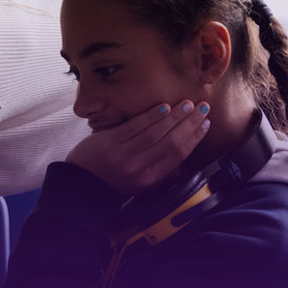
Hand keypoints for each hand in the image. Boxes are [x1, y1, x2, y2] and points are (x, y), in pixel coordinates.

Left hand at [67, 101, 210, 195]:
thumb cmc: (115, 180)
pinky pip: (135, 126)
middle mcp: (140, 168)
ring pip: (156, 132)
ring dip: (175, 116)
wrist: (82, 184)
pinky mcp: (110, 142)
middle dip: (189, 123)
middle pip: (172, 141)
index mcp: (151, 179)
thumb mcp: (141, 183)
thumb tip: (185, 150)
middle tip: (202, 107)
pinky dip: (151, 116)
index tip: (205, 123)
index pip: (179, 155)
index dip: (194, 137)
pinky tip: (164, 107)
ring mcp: (125, 154)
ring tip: (187, 103)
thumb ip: (162, 169)